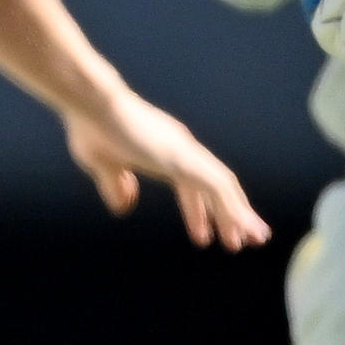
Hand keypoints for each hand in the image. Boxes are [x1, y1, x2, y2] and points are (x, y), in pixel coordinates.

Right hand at [59, 80, 268, 247]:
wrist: (91, 103)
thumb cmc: (91, 126)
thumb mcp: (103, 165)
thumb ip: (115, 185)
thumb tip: (124, 206)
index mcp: (163, 151)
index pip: (190, 186)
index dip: (198, 212)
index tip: (203, 236)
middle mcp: (180, 149)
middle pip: (214, 187)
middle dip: (228, 215)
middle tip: (239, 241)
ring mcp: (184, 152)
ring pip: (223, 187)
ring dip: (239, 215)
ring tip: (253, 239)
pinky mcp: (184, 158)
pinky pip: (218, 187)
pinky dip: (232, 208)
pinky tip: (241, 227)